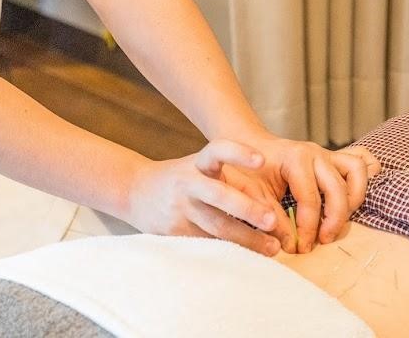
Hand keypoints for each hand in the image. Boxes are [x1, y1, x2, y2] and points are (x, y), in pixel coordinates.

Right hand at [123, 139, 281, 255]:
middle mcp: (188, 183)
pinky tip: (247, 258)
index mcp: (198, 163)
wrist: (135, 192)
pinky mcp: (174, 231)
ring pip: (216, 226)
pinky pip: (206, 243)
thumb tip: (271, 208)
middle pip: (219, 195)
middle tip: (272, 221)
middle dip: (247, 209)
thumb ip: (230, 181)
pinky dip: (229, 251)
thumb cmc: (183, 180)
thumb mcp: (201, 170)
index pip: (218, 150)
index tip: (262, 159)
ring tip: (271, 248)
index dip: (239, 153)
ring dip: (246, 239)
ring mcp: (180, 208)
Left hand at [216, 134, 380, 253]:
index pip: (310, 198)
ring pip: (356, 171)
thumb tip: (292, 244)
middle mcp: (315, 153)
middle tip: (323, 240)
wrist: (248, 146)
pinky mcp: (334, 159)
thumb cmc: (250, 170)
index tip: (302, 247)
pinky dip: (362, 180)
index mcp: (295, 159)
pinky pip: (361, 161)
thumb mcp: (256, 195)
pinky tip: (354, 199)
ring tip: (339, 221)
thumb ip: (273, 219)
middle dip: (334, 219)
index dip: (308, 227)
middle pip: (338, 188)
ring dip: (353, 199)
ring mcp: (327, 154)